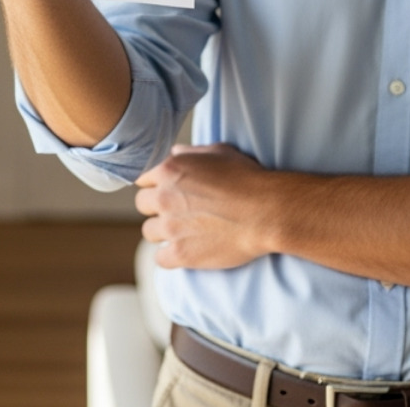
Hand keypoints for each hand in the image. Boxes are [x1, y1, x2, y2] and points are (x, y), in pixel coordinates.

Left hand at [134, 143, 276, 269]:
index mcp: (169, 170)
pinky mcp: (181, 253)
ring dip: (162, 232)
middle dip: (156, 207)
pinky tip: (185, 252)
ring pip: (149, 232)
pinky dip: (170, 256)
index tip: (167, 191)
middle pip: (142, 204)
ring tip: (182, 232)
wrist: (267, 212)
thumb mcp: (219, 152)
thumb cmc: (247, 178)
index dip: (155, 184)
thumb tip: (174, 151)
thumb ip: (191, 152)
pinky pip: (160, 258)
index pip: (142, 178)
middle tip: (176, 212)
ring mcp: (170, 227)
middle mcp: (164, 197)